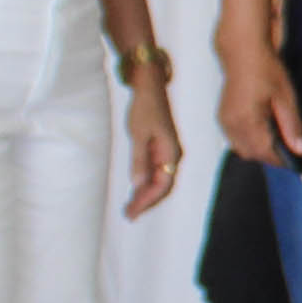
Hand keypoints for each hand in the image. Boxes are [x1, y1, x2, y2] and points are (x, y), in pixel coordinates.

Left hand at [120, 76, 183, 221]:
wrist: (150, 87)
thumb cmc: (144, 108)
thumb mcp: (138, 134)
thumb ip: (139, 160)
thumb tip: (138, 183)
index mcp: (170, 153)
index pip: (162, 185)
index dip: (147, 201)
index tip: (132, 212)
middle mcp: (173, 155)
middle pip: (163, 187)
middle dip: (146, 202)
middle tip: (128, 215)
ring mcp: (168, 152)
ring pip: (160, 181)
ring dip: (146, 195)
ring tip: (130, 207)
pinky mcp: (161, 148)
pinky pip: (157, 172)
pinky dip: (146, 183)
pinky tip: (136, 190)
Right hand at [217, 39, 301, 169]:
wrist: (242, 52)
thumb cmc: (266, 70)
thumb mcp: (286, 98)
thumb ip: (293, 127)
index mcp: (247, 119)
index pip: (264, 153)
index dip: (282, 161)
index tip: (298, 162)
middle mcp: (231, 124)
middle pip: (252, 155)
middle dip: (271, 156)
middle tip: (291, 150)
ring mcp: (224, 121)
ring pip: (242, 149)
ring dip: (259, 150)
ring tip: (278, 138)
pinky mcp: (222, 118)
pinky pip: (235, 140)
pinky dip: (250, 141)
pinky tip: (264, 130)